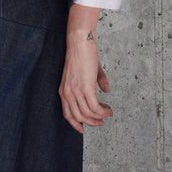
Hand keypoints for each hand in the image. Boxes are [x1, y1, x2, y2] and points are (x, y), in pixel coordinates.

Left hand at [59, 3, 112, 134]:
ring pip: (88, 114)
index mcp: (63, 91)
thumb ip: (97, 82)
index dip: (75, 124)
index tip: (83, 129)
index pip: (67, 114)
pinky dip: (102, 111)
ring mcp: (75, 92)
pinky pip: (94, 108)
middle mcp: (67, 94)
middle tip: (102, 122)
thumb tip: (107, 90)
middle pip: (78, 117)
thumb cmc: (83, 54)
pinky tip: (108, 110)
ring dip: (100, 117)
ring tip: (108, 113)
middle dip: (91, 123)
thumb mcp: (88, 71)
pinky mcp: (85, 88)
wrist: (80, 43)